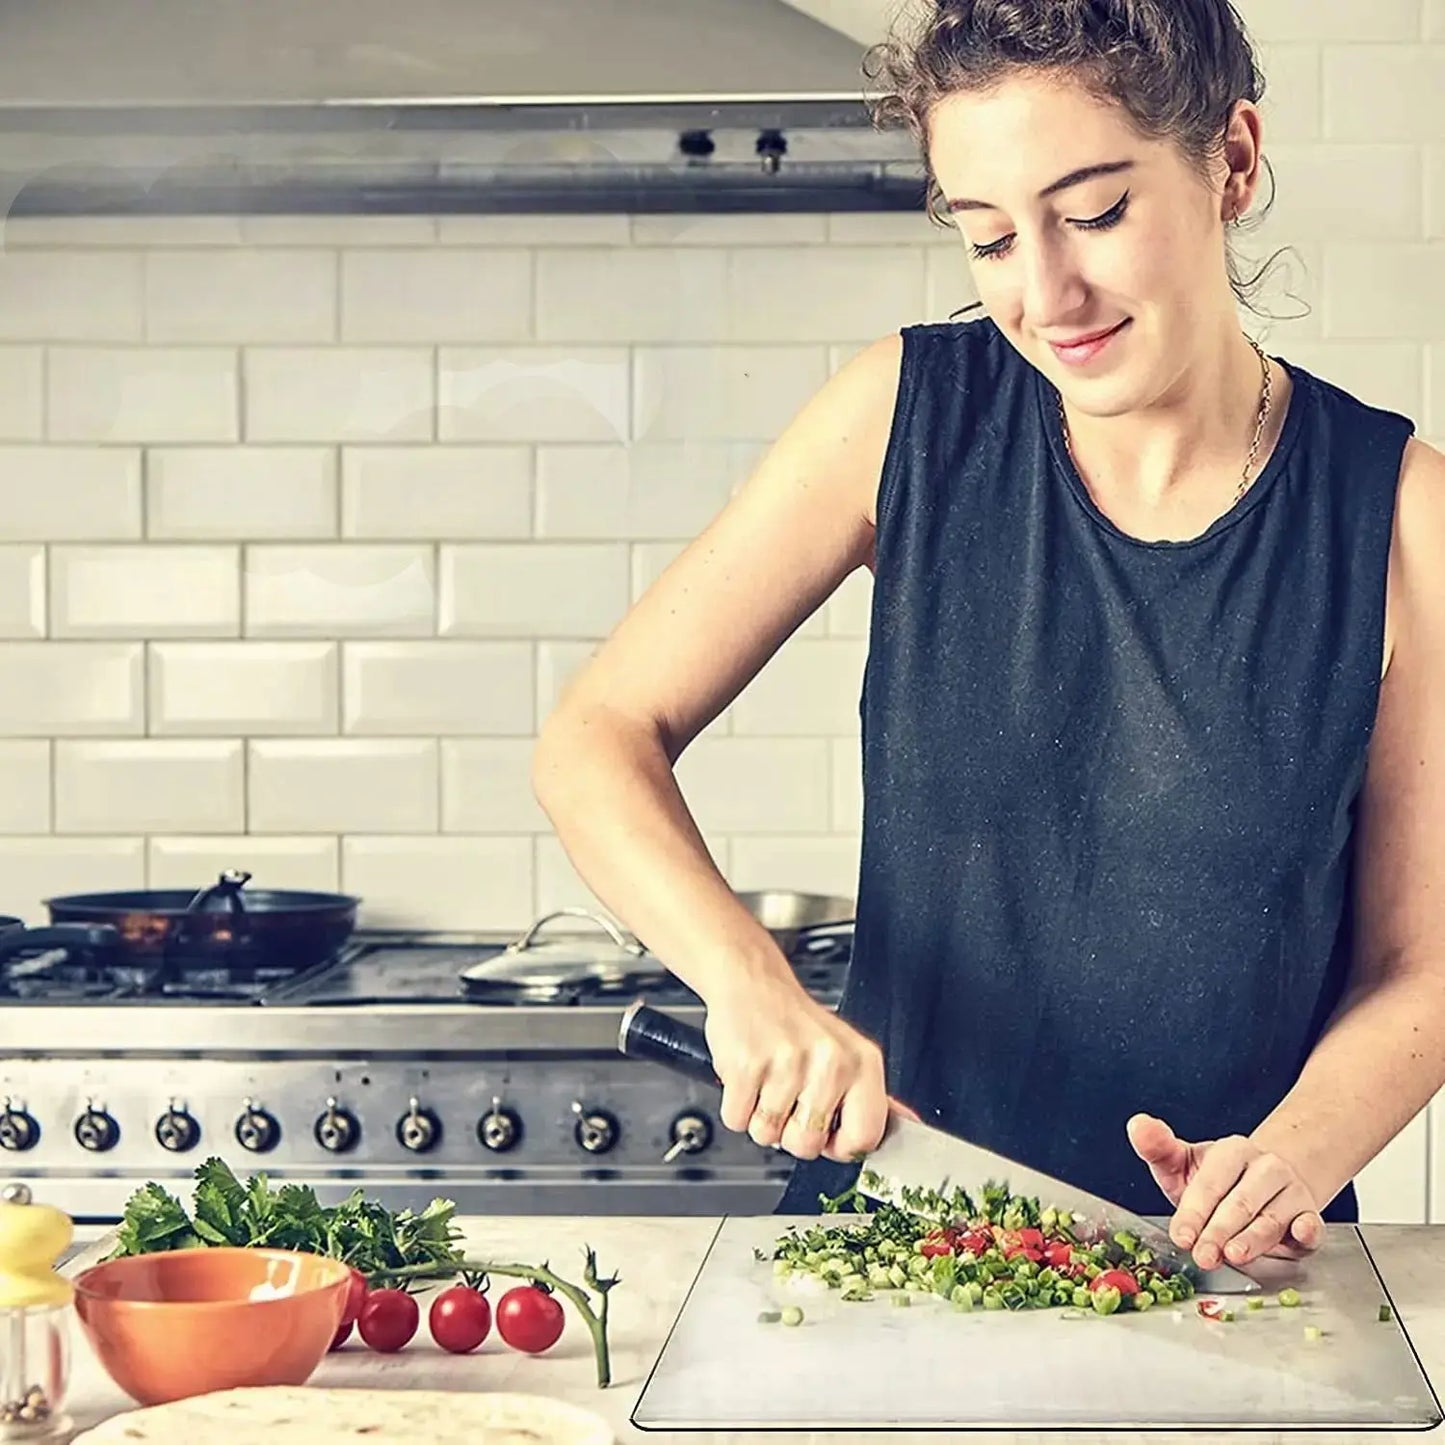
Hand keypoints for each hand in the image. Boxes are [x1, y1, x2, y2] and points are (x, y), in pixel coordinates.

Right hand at [704, 973, 897, 1163]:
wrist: (753, 983)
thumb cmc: (797, 1023)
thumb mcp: (847, 1052)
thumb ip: (874, 1095)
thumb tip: (910, 1125)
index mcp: (862, 1062)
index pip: (866, 1137)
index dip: (840, 1146)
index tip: (828, 1133)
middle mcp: (830, 1061)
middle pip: (808, 1146)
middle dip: (790, 1132)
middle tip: (788, 1095)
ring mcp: (787, 1064)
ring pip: (768, 1136)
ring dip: (761, 1117)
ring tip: (768, 1080)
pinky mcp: (747, 1066)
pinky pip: (737, 1120)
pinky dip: (737, 1105)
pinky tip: (749, 1076)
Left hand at [1126, 1113, 1324, 1269]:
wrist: (1267, 1181)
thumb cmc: (1217, 1179)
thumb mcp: (1183, 1162)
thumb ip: (1158, 1148)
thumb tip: (1137, 1124)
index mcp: (1232, 1151)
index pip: (1210, 1183)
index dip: (1194, 1211)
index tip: (1180, 1235)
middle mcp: (1265, 1168)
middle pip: (1240, 1203)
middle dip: (1218, 1232)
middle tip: (1202, 1255)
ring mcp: (1290, 1192)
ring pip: (1271, 1218)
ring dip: (1254, 1239)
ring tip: (1234, 1255)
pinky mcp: (1308, 1215)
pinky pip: (1312, 1224)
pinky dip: (1308, 1231)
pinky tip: (1300, 1235)